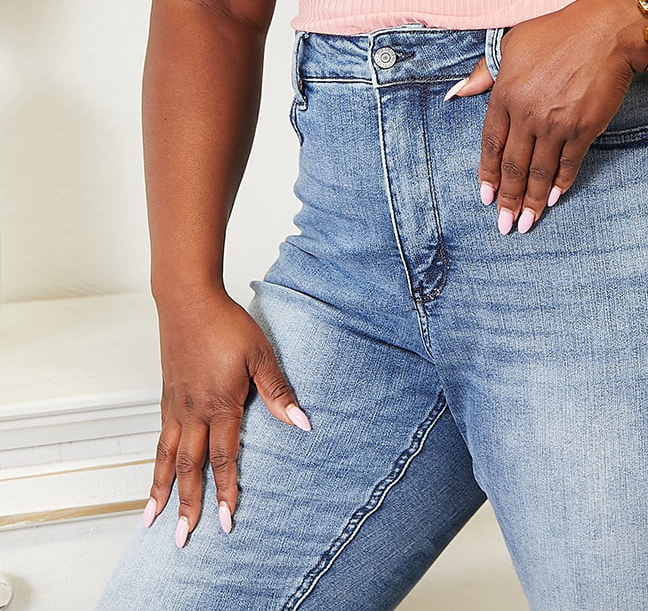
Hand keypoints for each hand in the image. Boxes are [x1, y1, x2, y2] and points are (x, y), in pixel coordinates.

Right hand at [144, 290, 309, 544]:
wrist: (188, 300)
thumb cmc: (226, 324)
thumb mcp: (260, 355)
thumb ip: (278, 392)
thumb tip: (302, 423)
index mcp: (220, 405)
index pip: (223, 458)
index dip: (226, 491)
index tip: (227, 521)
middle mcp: (193, 412)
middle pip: (189, 468)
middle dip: (188, 506)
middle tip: (183, 539)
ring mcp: (176, 406)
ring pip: (167, 458)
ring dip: (161, 492)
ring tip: (153, 521)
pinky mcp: (167, 398)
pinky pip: (160, 439)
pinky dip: (156, 464)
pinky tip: (156, 476)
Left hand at [449, 0, 640, 233]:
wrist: (606, 32)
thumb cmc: (557, 33)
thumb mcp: (512, 43)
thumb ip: (484, 73)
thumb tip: (457, 93)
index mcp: (506, 93)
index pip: (491, 144)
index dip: (487, 174)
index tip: (485, 197)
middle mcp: (528, 113)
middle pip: (513, 166)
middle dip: (507, 199)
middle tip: (503, 225)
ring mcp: (556, 123)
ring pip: (539, 172)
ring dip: (532, 202)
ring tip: (526, 224)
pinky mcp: (584, 128)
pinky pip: (568, 164)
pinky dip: (561, 184)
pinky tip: (555, 199)